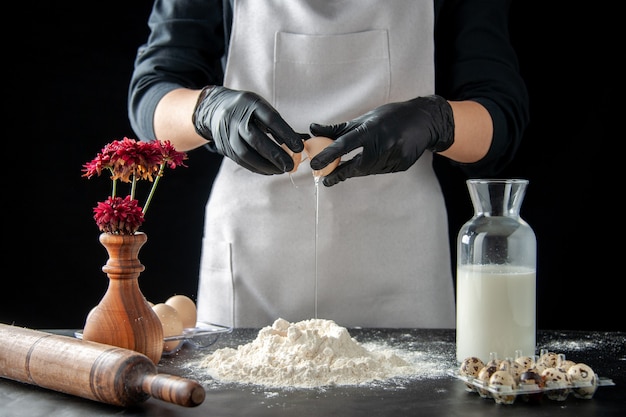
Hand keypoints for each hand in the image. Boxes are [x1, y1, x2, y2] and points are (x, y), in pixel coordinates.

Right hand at [192, 86, 304, 174]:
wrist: (215, 109)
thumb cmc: (247, 110)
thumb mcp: (262, 108)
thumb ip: (279, 125)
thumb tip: (304, 141)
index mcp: (251, 104)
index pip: (271, 119)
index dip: (286, 134)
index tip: (299, 147)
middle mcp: (237, 118)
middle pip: (256, 139)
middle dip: (275, 154)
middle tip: (290, 166)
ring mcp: (228, 133)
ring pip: (246, 153)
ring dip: (266, 165)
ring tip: (281, 170)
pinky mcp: (225, 147)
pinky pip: (241, 161)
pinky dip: (257, 168)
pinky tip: (270, 170)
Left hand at [309, 95, 453, 185]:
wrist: (423, 121)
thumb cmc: (390, 117)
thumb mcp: (364, 119)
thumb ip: (338, 129)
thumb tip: (313, 129)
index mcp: (371, 130)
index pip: (345, 145)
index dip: (328, 155)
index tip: (315, 165)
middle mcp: (382, 144)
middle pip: (355, 166)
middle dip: (340, 172)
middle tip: (327, 177)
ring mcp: (393, 157)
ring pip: (367, 170)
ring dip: (359, 168)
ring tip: (364, 157)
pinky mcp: (400, 166)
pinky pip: (381, 171)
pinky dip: (375, 166)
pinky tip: (382, 156)